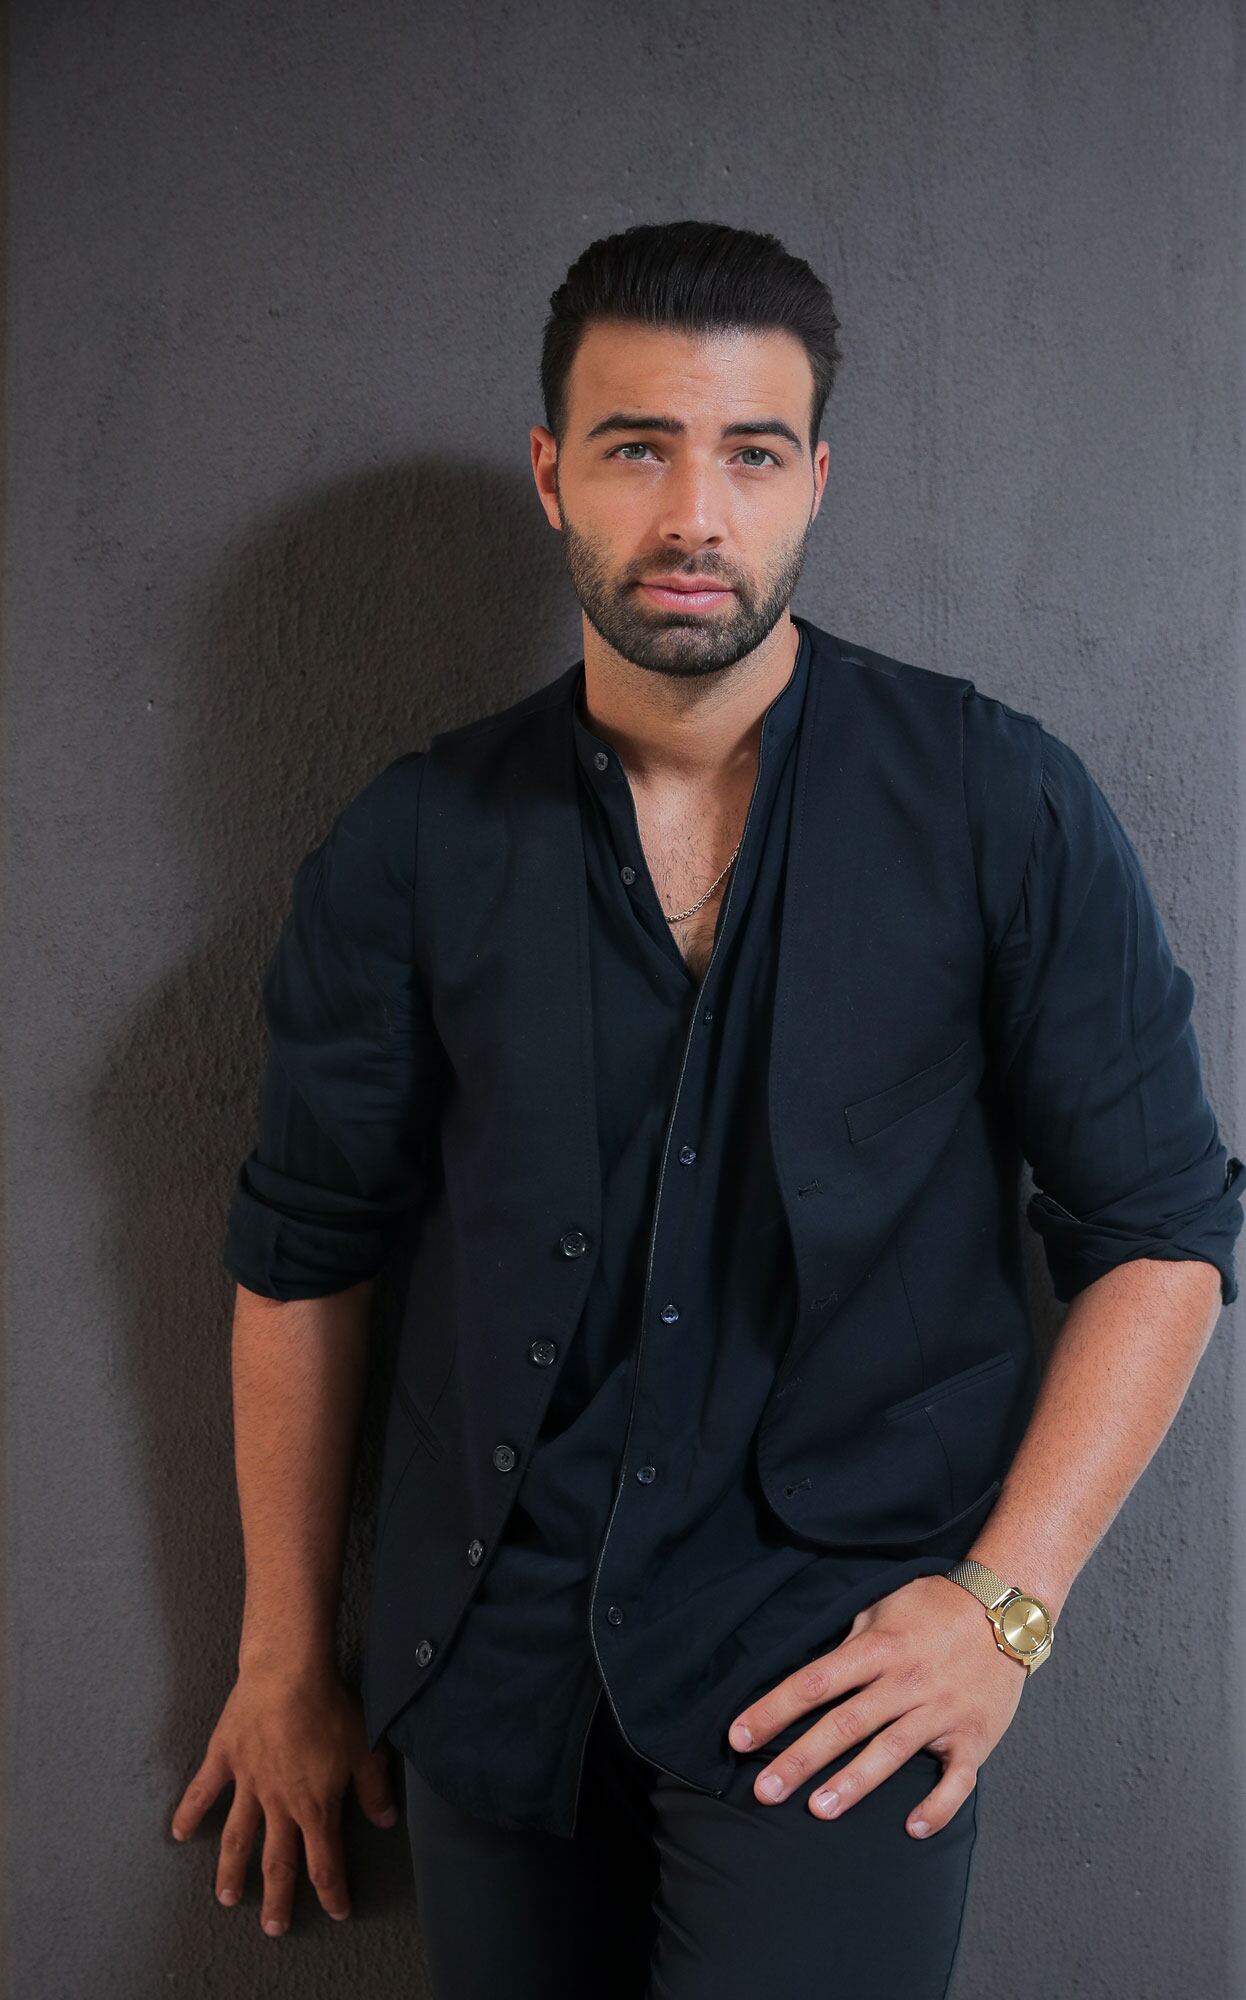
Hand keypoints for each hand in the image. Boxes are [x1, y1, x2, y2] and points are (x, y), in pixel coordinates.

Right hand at [169, 1662, 399, 1934]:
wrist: (287, 1673)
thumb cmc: (330, 1708)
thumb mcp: (366, 1748)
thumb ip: (373, 1788)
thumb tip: (386, 1820)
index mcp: (314, 1805)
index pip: (325, 1860)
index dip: (332, 1891)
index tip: (337, 1912)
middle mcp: (278, 1803)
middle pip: (277, 1861)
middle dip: (277, 1897)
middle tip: (273, 1928)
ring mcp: (247, 1783)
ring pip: (237, 1838)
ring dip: (231, 1871)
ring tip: (226, 1898)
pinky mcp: (224, 1758)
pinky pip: (202, 1791)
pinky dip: (189, 1812)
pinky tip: (179, 1833)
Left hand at [726, 1573, 1027, 1836]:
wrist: (1007, 1610)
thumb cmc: (936, 1607)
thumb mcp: (884, 1607)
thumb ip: (849, 1641)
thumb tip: (812, 1673)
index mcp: (878, 1648)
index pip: (814, 1681)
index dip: (773, 1709)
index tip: (737, 1736)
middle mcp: (905, 1681)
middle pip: (844, 1723)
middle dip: (801, 1758)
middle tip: (764, 1791)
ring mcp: (941, 1711)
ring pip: (891, 1752)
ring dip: (854, 1783)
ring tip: (819, 1811)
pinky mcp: (974, 1737)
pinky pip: (956, 1779)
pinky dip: (937, 1806)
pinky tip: (912, 1828)